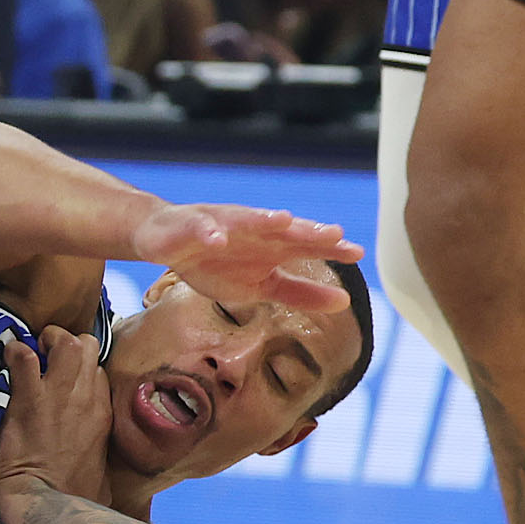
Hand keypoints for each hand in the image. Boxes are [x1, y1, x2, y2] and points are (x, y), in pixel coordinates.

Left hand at [0, 324, 112, 503]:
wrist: (49, 507)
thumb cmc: (74, 501)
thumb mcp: (103, 482)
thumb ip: (100, 467)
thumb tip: (103, 486)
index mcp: (104, 416)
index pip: (100, 372)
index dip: (81, 367)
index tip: (63, 374)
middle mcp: (88, 400)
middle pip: (89, 347)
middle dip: (67, 343)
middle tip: (46, 354)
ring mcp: (61, 396)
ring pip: (67, 342)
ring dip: (47, 341)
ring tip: (33, 352)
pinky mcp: (30, 400)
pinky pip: (24, 357)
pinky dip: (15, 353)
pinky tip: (8, 360)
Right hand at [132, 202, 363, 312]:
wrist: (167, 240)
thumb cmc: (216, 262)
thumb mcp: (261, 286)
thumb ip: (300, 293)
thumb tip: (345, 303)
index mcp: (272, 247)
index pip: (307, 247)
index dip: (330, 249)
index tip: (357, 253)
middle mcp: (254, 232)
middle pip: (284, 231)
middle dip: (306, 231)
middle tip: (332, 234)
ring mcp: (224, 226)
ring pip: (247, 221)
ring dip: (265, 220)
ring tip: (285, 221)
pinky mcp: (194, 227)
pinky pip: (202, 229)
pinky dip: (210, 233)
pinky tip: (218, 239)